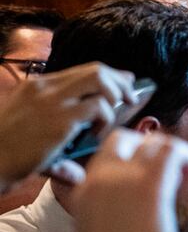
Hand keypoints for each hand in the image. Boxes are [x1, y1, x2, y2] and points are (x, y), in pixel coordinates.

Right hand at [0, 62, 135, 187]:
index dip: (109, 76)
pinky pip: (98, 107)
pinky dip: (106, 120)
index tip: (126, 83)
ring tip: (111, 119)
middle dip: (120, 82)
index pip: (82, 71)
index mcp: (37, 86)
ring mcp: (52, 101)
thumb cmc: (7, 153)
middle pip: (96, 70)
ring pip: (100, 81)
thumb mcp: (31, 128)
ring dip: (116, 98)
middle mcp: (45, 87)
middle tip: (132, 98)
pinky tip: (96, 134)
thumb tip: (80, 162)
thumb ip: (58, 131)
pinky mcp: (61, 120)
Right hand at [73, 130, 187, 231]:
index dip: (139, 156)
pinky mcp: (148, 186)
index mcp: (83, 191)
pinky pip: (174, 153)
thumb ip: (115, 212)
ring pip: (156, 143)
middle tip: (178, 173)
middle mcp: (99, 178)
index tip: (159, 173)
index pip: (110, 151)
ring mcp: (121, 179)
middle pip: (131, 140)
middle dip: (158, 149)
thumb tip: (140, 202)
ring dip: (179, 157)